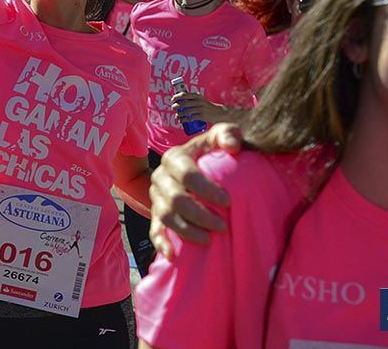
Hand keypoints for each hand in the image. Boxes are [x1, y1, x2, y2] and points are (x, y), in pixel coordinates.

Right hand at [148, 123, 244, 257]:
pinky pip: (154, 230)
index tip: (228, 201)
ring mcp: (156, 198)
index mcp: (174, 158)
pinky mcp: (155, 215)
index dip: (206, 189)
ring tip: (208, 240)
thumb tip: (233, 147)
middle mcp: (160, 177)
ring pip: (166, 217)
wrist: (193, 167)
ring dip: (186, 230)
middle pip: (176, 200)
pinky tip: (173, 254)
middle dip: (200, 215)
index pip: (187, 175)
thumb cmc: (210, 152)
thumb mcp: (218, 137)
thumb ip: (228, 134)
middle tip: (222, 226)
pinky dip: (161, 242)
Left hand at [171, 91, 225, 124]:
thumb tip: (180, 100)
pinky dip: (184, 120)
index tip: (172, 99)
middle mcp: (198, 101)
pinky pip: (190, 118)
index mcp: (197, 96)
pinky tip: (181, 121)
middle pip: (183, 103)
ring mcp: (200, 109)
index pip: (184, 94)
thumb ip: (193, 99)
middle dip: (176, 106)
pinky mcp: (202, 116)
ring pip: (186, 111)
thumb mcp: (201, 100)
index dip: (176, 96)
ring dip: (179, 114)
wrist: (219, 113)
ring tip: (176, 116)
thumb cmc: (207, 107)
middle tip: (173, 108)